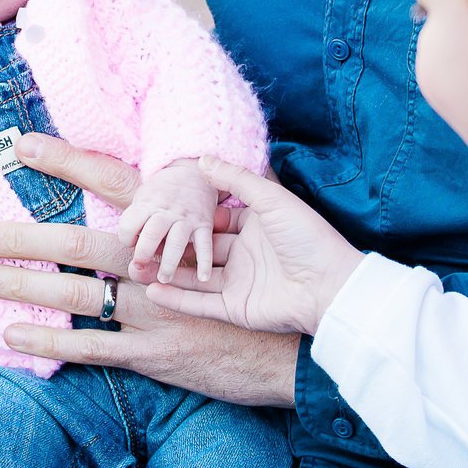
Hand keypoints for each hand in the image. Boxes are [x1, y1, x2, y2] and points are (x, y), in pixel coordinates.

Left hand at [0, 135, 299, 407]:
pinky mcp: (153, 351)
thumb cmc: (262, 284)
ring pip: (76, 294)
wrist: (290, 349)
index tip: (21, 145)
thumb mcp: (232, 233)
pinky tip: (11, 334)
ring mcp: (153, 309)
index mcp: (173, 226)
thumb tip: (194, 159)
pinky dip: (50, 342)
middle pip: (77, 242)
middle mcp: (156, 264)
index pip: (112, 181)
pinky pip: (91, 347)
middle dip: (21, 237)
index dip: (66, 161)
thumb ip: (197, 204)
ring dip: (22, 285)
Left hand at [117, 159, 223, 283]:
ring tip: (164, 279)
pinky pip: (205, 245)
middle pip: (153, 232)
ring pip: (177, 241)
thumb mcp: (143, 197)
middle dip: (144, 252)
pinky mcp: (204, 224)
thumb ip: (136, 220)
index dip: (126, 236)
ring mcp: (187, 219)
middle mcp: (167, 211)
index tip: (130, 242)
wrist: (193, 174)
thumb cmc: (161, 193)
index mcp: (148, 204)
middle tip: (140, 267)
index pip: (130, 223)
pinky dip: (205, 262)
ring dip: (170, 262)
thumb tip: (132, 248)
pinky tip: (203, 278)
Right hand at [145, 156, 363, 336]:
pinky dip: (177, 299)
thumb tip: (205, 158)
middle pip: (202, 250)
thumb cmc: (307, 237)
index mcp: (257, 228)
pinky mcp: (238, 310)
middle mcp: (246, 256)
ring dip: (168, 273)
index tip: (162, 210)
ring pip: (195, 278)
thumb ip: (237, 180)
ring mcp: (241, 284)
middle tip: (142, 241)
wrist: (331, 286)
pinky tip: (152, 291)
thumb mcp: (272, 200)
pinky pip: (201, 304)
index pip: (216, 222)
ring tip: (137, 267)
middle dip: (173, 247)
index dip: (192, 217)